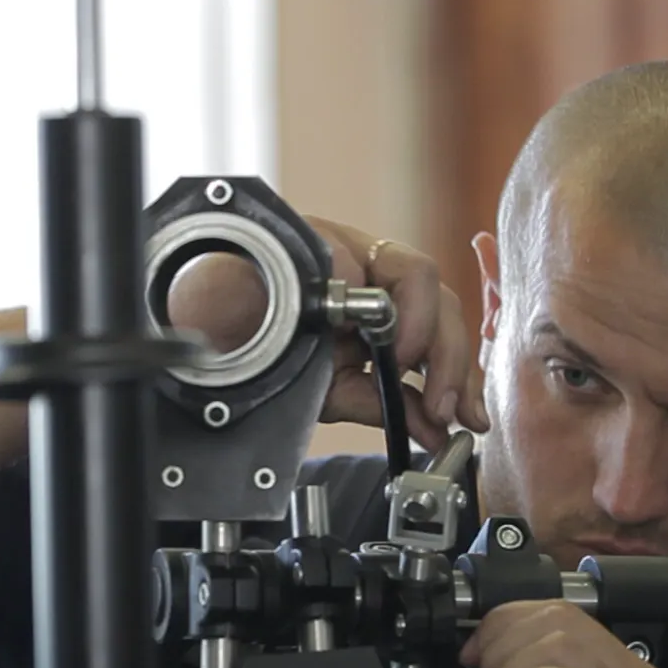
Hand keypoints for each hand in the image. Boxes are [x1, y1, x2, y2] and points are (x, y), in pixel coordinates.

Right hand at [163, 217, 489, 451]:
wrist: (200, 338)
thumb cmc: (258, 359)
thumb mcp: (333, 393)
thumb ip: (387, 406)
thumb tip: (433, 431)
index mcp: (377, 311)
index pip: (440, 332)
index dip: (459, 373)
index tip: (467, 416)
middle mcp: (371, 276)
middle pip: (442, 304)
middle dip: (451, 362)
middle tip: (443, 406)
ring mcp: (352, 250)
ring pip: (422, 276)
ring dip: (427, 333)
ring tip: (406, 368)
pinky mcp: (330, 236)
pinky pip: (387, 263)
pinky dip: (397, 304)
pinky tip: (384, 339)